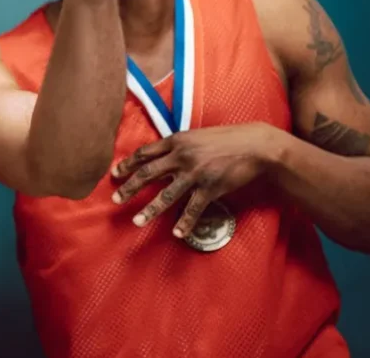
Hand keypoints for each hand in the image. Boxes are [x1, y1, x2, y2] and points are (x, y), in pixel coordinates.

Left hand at [110, 123, 282, 237]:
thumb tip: (160, 157)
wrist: (255, 145)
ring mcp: (195, 174)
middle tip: (115, 200)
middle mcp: (181, 157)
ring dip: (150, 210)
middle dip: (129, 188)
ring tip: (137, 222)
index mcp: (176, 141)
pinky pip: (193, 208)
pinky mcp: (210, 188)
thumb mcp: (197, 136)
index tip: (115, 174)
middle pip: (147, 174)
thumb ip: (178, 146)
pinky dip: (185, 222)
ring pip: (166, 195)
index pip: (144, 153)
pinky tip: (176, 233)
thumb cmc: (226, 139)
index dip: (127, 164)